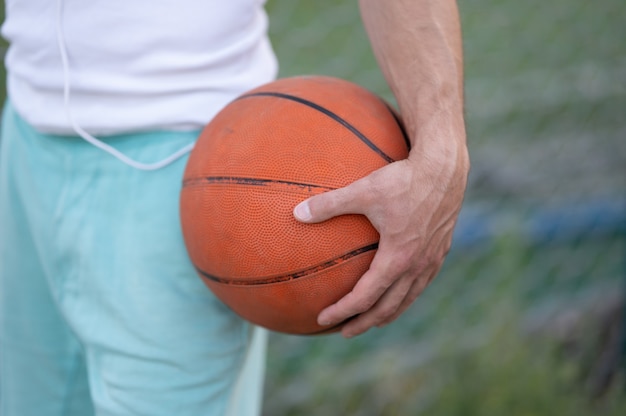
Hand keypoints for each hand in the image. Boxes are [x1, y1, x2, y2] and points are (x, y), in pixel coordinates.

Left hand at [294, 138, 468, 337]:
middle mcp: (417, 266)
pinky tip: (398, 292)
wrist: (444, 168)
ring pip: (408, 299)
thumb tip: (296, 213)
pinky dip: (406, 296)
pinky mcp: (440, 251)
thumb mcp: (362, 191)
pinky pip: (422, 284)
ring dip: (387, 313)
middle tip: (344, 331)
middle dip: (364, 322)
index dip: (343, 311)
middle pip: (388, 307)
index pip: (366, 297)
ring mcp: (432, 260)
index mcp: (397, 259)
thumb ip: (328, 204)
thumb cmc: (403, 179)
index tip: (323, 319)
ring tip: (371, 320)